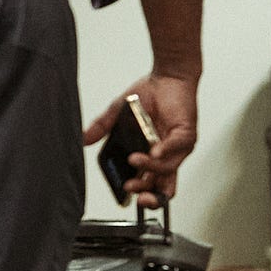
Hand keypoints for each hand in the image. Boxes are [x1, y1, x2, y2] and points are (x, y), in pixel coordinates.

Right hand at [84, 70, 199, 202]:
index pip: (151, 186)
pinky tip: (153, 153)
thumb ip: (102, 127)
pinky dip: (164, 152)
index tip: (123, 192)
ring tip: (133, 160)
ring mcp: (179, 147)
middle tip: (130, 189)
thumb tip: (83, 139)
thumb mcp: (117, 113)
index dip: (141, 194)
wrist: (167, 76)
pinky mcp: (186, 133)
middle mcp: (168, 156)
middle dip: (148, 194)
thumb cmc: (149, 95)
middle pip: (163, 187)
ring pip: (167, 169)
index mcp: (153, 157)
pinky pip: (176, 147)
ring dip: (150, 168)